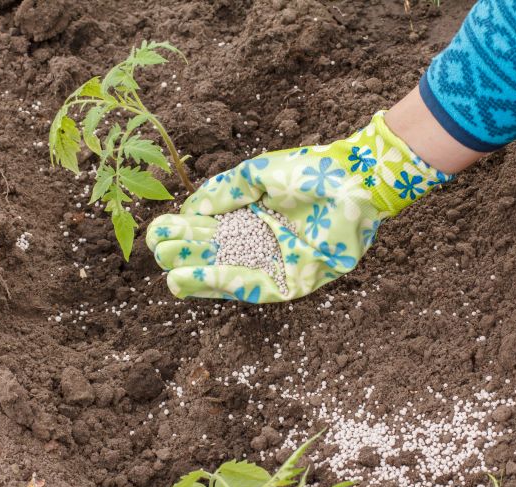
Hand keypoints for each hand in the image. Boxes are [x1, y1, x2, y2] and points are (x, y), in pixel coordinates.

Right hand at [146, 112, 451, 302]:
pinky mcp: (295, 280)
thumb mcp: (257, 175)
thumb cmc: (310, 171)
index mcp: (253, 216)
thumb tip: (189, 210)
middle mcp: (262, 242)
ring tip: (171, 278)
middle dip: (187, 256)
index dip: (184, 233)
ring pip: (232, 275)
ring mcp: (277, 263)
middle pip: (217, 254)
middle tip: (159, 254)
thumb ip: (224, 192)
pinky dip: (229, 282)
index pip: (210, 230)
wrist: (355, 180)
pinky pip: (257, 286)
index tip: (160, 232)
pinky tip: (204, 278)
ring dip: (202, 278)